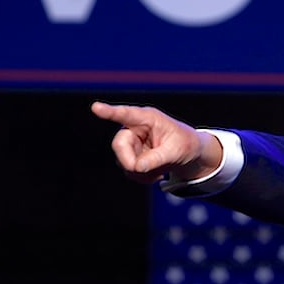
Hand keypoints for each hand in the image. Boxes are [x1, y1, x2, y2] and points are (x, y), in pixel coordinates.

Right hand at [91, 101, 221, 182]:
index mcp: (148, 118)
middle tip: (144, 171)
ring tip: (160, 170)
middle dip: (130, 162)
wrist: (188, 153)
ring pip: (123, 161)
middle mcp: (134, 128)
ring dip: (140, 172)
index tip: (96, 107)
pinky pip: (128, 170)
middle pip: (119, 145)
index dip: (110, 112)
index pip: (127, 114)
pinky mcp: (129, 155)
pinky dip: (141, 176)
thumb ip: (157, 158)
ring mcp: (130, 142)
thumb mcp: (176, 151)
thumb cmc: (184, 144)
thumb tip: (137, 168)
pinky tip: (155, 174)